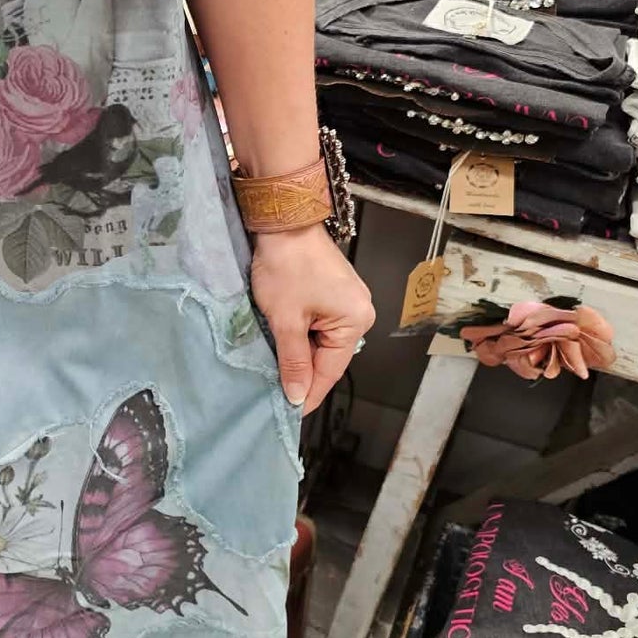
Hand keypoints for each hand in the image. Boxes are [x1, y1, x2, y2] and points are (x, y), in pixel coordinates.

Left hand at [251, 225, 374, 414]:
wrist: (284, 223)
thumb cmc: (286, 267)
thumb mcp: (285, 320)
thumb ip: (293, 362)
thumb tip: (298, 396)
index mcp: (355, 321)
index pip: (330, 370)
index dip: (309, 393)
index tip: (291, 414)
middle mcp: (360, 313)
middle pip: (328, 357)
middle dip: (303, 374)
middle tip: (278, 395)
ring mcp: (349, 302)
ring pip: (322, 342)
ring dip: (300, 354)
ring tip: (277, 373)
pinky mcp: (335, 293)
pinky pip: (320, 326)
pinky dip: (302, 337)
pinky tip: (284, 345)